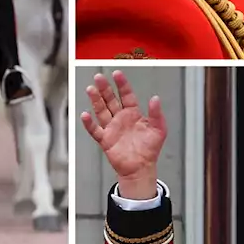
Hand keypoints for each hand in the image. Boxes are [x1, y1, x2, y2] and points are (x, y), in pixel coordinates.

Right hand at [80, 71, 166, 197]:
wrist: (141, 169)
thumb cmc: (150, 150)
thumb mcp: (159, 129)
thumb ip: (156, 113)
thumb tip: (155, 98)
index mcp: (133, 114)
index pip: (126, 95)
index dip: (122, 84)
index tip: (117, 74)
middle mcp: (121, 119)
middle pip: (110, 100)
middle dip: (104, 88)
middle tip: (99, 77)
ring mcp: (112, 128)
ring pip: (101, 111)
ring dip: (95, 100)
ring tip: (91, 89)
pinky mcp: (105, 140)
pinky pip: (95, 130)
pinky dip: (89, 123)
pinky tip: (85, 115)